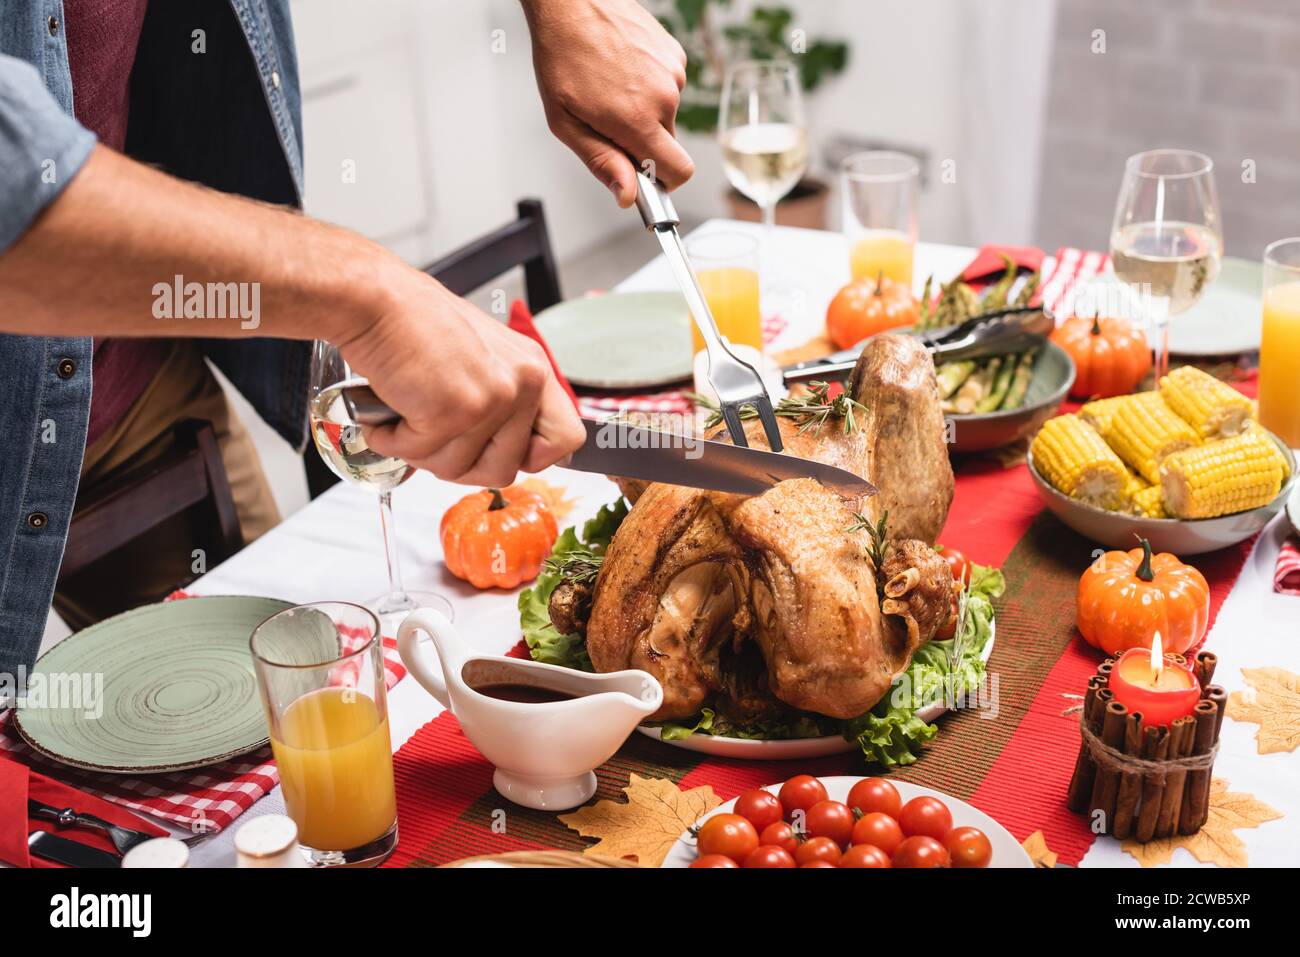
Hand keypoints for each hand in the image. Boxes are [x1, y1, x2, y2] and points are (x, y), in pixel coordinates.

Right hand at [336, 267, 584, 487]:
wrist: (376, 300)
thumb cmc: (415, 324)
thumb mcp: (482, 358)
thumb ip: (502, 401)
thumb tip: (506, 451)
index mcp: (533, 370)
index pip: (566, 439)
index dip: (530, 457)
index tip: (497, 451)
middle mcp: (523, 384)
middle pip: (504, 470)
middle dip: (459, 464)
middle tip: (432, 436)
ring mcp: (493, 399)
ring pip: (458, 469)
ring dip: (421, 450)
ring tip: (407, 412)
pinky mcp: (456, 411)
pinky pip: (422, 454)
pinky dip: (394, 441)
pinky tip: (390, 410)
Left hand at [522, 0, 692, 206]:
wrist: (572, 2)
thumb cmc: (562, 56)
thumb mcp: (567, 122)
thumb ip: (601, 162)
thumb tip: (627, 195)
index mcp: (638, 120)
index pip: (679, 172)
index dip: (663, 182)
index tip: (644, 176)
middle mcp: (664, 97)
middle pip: (668, 144)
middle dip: (643, 142)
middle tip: (609, 120)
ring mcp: (673, 73)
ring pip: (666, 113)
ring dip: (643, 110)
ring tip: (612, 86)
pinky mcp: (675, 54)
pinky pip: (667, 86)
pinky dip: (648, 85)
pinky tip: (623, 69)